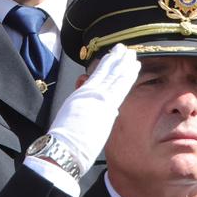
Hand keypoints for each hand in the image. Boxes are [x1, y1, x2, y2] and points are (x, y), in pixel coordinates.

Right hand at [45, 44, 140, 174]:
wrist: (63, 146)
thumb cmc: (65, 140)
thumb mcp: (73, 120)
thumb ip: (89, 112)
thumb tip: (108, 112)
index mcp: (80, 96)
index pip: (96, 77)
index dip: (106, 66)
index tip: (113, 57)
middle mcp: (89, 93)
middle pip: (106, 73)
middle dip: (116, 60)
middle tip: (124, 49)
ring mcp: (97, 96)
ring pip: (114, 75)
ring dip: (123, 63)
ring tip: (131, 53)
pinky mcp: (105, 102)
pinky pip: (119, 84)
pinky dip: (127, 73)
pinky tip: (133, 65)